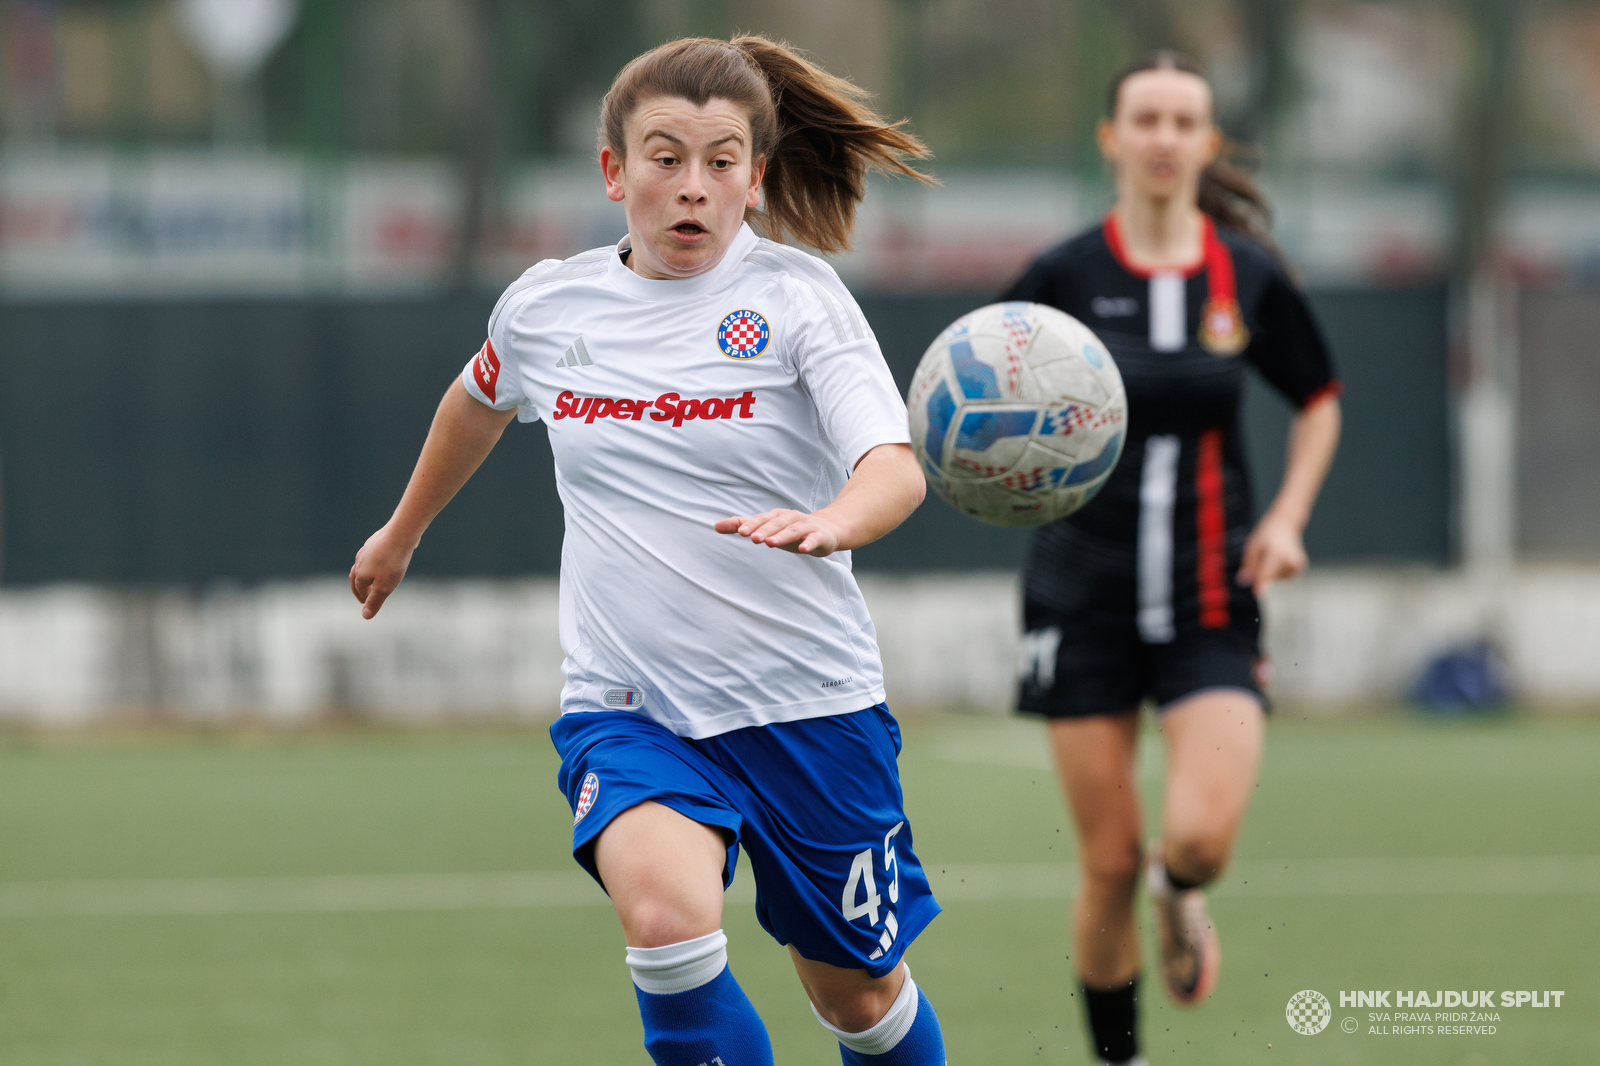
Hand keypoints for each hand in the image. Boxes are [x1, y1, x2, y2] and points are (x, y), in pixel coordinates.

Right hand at [350, 524, 417, 618]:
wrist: (401, 533)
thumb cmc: (393, 562)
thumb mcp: (385, 587)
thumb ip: (375, 601)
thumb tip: (365, 616)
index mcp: (360, 573)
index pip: (358, 589)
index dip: (363, 598)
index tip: (368, 604)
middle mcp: (360, 560)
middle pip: (356, 576)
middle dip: (359, 587)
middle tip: (364, 595)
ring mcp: (367, 549)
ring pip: (363, 564)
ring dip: (366, 574)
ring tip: (372, 579)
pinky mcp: (376, 540)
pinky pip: (372, 554)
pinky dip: (374, 562)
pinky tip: (382, 561)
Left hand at [714, 508, 844, 556]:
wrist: (827, 530)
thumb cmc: (791, 530)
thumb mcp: (767, 529)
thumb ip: (742, 526)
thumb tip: (715, 526)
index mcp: (777, 516)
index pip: (762, 519)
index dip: (752, 525)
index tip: (741, 532)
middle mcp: (791, 518)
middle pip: (776, 524)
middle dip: (765, 530)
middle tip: (753, 538)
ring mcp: (806, 526)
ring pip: (793, 530)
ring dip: (782, 536)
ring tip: (770, 543)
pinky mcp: (820, 536)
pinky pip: (814, 539)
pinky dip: (808, 543)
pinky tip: (803, 549)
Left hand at [1237, 512, 1307, 597]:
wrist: (1286, 525)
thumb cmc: (1266, 535)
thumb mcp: (1252, 545)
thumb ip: (1248, 564)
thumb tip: (1243, 582)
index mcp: (1276, 552)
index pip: (1267, 572)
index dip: (1260, 584)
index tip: (1257, 595)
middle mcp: (1290, 559)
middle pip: (1270, 577)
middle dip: (1261, 572)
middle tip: (1263, 554)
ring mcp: (1297, 565)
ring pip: (1276, 578)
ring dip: (1269, 571)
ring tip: (1272, 555)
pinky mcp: (1300, 568)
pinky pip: (1283, 577)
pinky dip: (1277, 571)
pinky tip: (1278, 559)